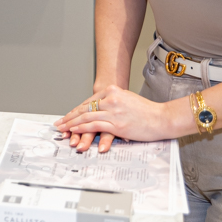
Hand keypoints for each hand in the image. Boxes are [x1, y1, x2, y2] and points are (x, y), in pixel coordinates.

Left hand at [54, 85, 184, 152]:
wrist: (162, 118)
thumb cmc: (146, 112)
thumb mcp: (126, 100)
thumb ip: (112, 102)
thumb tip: (99, 110)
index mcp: (113, 90)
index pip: (88, 102)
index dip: (76, 110)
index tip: (67, 116)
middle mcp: (111, 99)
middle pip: (84, 108)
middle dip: (70, 117)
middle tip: (59, 123)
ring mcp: (113, 111)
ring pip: (86, 117)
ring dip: (72, 124)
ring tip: (63, 129)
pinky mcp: (117, 124)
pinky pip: (94, 126)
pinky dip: (82, 128)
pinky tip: (75, 131)